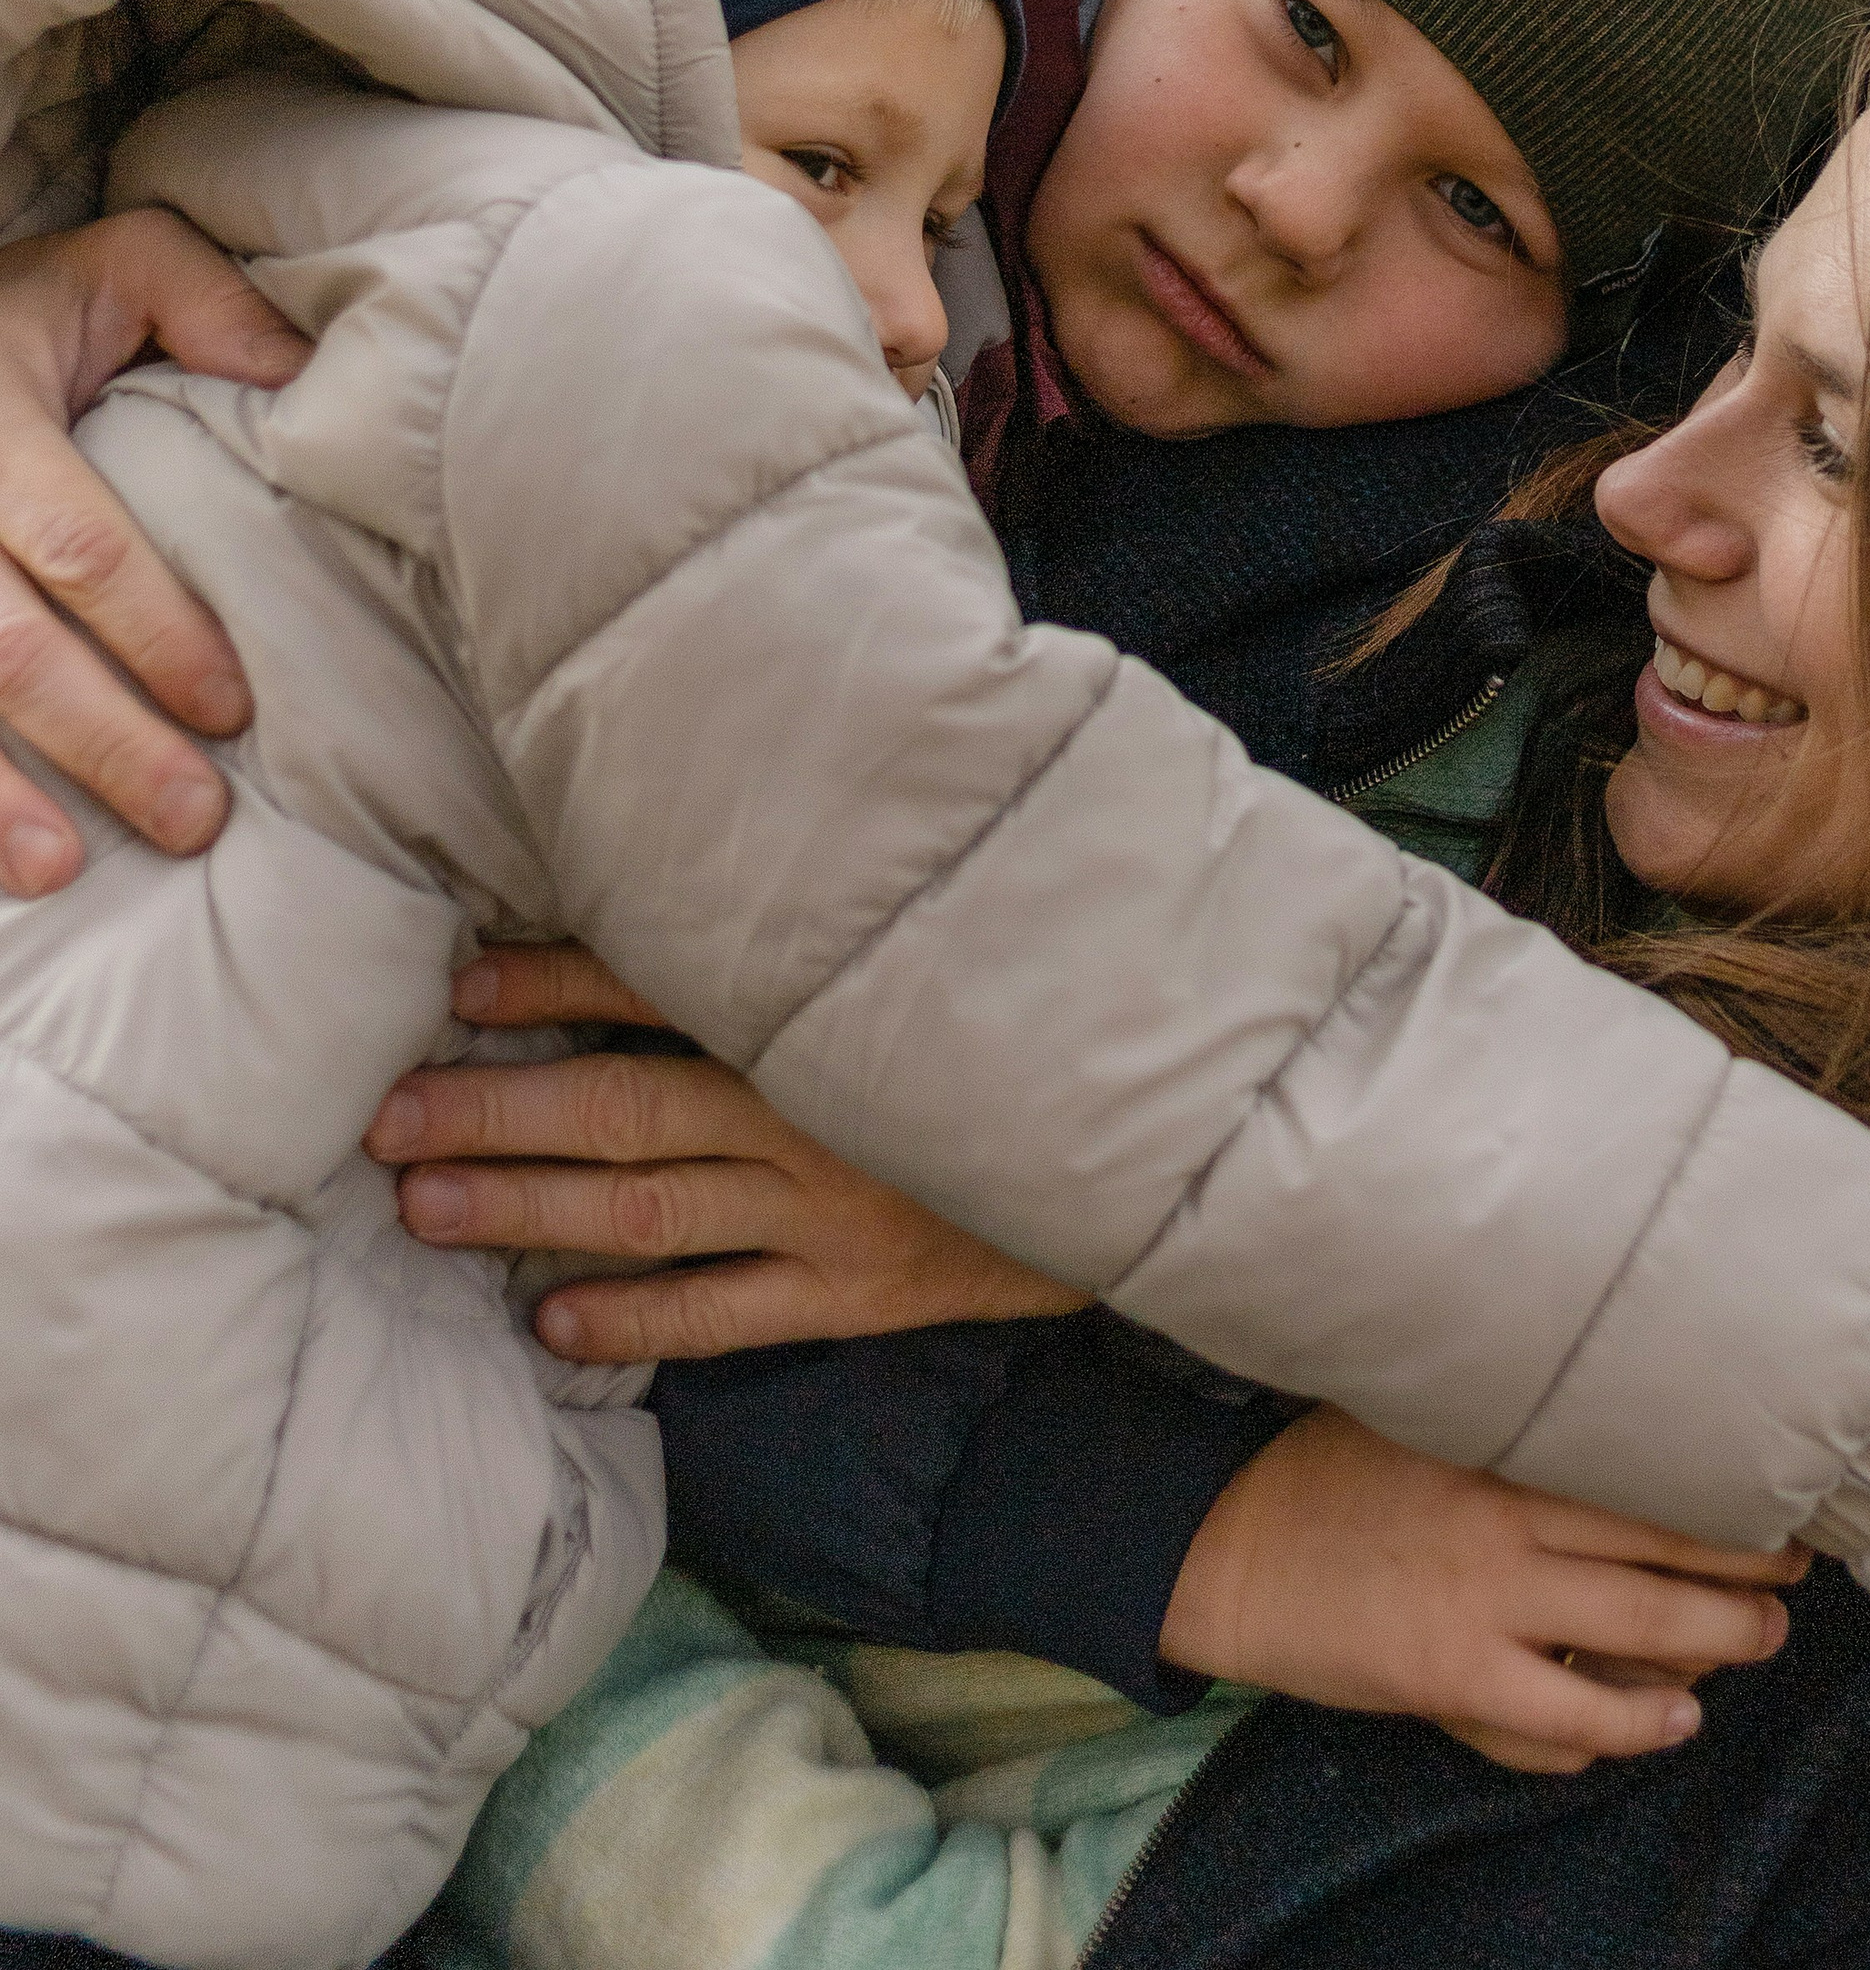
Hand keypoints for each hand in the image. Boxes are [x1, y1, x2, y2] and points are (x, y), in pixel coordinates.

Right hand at [0, 209, 307, 895]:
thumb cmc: (13, 313)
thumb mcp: (107, 266)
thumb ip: (200, 299)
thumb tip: (298, 373)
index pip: (77, 546)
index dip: (155, 632)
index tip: (231, 707)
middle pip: (2, 644)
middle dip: (98, 739)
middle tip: (193, 819)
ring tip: (61, 872)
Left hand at [366, 940, 1086, 1360]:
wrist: (1156, 1145)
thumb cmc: (1028, 1028)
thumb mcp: (941, 951)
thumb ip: (833, 922)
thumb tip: (711, 872)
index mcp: (824, 1011)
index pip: (661, 986)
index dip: (551, 985)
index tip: (457, 989)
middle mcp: (815, 1107)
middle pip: (623, 1106)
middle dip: (495, 1111)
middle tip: (384, 1121)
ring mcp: (834, 1207)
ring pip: (651, 1207)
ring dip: (530, 1209)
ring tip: (425, 1208)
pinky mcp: (864, 1293)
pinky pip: (728, 1314)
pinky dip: (637, 1321)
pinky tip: (551, 1325)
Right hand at [1159, 1403, 1806, 1774]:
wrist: (1233, 1544)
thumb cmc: (1329, 1468)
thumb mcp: (1417, 1407)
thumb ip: (1501, 1406)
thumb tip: (1599, 1383)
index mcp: (1499, 1440)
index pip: (1642, 1462)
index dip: (1721, 1483)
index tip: (1775, 1483)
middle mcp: (1507, 1514)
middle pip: (1666, 1543)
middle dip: (1748, 1564)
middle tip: (1796, 1569)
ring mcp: (1484, 1600)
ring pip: (1643, 1626)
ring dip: (1721, 1637)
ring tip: (1763, 1638)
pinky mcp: (1455, 1674)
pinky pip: (1574, 1714)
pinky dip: (1637, 1722)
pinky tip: (1675, 1718)